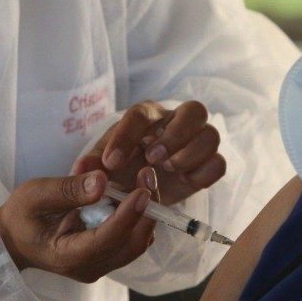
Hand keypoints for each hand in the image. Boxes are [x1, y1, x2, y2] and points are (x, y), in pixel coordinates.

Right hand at [0, 169, 156, 281]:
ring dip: (146, 211)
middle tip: (148, 175)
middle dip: (146, 210)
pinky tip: (133, 191)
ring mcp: (100, 265)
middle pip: (132, 244)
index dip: (129, 215)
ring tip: (144, 178)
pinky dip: (138, 216)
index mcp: (69, 256)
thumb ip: (68, 190)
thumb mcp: (35, 195)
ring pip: (137, 242)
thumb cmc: (21, 216)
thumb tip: (102, 181)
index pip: (108, 239)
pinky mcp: (106, 257)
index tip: (143, 190)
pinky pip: (131, 238)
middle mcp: (90, 267)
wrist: (14, 238)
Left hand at [75, 100, 225, 205]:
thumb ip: (91, 166)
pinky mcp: (207, 167)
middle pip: (194, 110)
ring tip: (167, 170)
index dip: (127, 136)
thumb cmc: (119, 169)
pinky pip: (219, 164)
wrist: (136, 190)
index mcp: (147, 117)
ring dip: (189, 154)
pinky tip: (184, 181)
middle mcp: (176, 123)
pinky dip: (203, 173)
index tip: (111, 163)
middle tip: (153, 158)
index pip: (142, 113)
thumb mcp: (100, 166)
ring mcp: (196, 144)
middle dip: (175, 135)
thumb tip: (82, 169)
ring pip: (211, 136)